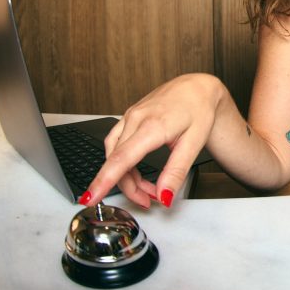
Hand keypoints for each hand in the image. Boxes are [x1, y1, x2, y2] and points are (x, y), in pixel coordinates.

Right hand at [82, 73, 223, 208]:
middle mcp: (136, 119)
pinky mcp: (129, 117)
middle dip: (129, 188)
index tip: (91, 198)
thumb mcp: (194, 144)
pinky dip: (122, 162)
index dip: (104, 181)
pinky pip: (117, 144)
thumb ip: (176, 173)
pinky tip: (136, 171)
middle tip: (148, 201)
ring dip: (126, 177)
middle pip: (117, 162)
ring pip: (114, 154)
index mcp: (152, 125)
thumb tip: (164, 197)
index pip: (122, 159)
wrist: (197, 87)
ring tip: (147, 189)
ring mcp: (130, 116)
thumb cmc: (198, 110)